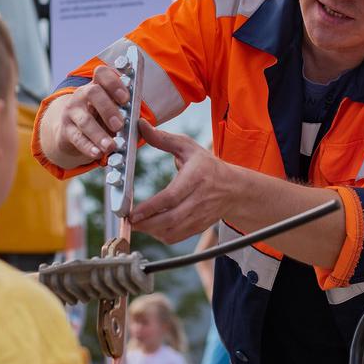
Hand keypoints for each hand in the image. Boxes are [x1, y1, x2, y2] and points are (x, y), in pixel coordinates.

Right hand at [48, 65, 129, 161]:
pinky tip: (97, 153)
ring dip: (98, 133)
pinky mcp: (66, 130)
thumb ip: (126, 115)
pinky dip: (88, 147)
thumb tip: (140, 126)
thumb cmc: (101, 120)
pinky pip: (77, 138)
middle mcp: (83, 95)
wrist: (73, 133)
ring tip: (110, 146)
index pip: (102, 74)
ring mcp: (72, 111)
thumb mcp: (113, 112)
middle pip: (92, 92)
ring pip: (84, 120)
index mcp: (98, 86)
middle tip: (119, 125)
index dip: (113, 83)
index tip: (125, 98)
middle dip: (108, 108)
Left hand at [130, 120, 233, 243]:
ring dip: (151, 231)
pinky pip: (176, 237)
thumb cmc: (207, 165)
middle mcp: (200, 199)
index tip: (133, 213)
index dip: (151, 207)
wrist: (234, 189)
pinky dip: (161, 236)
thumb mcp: (188, 147)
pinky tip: (151, 228)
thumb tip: (142, 126)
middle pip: (171, 218)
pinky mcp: (198, 227)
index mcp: (197, 177)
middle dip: (147, 224)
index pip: (172, 196)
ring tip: (137, 224)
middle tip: (129, 221)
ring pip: (172, 231)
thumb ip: (163, 139)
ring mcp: (200, 216)